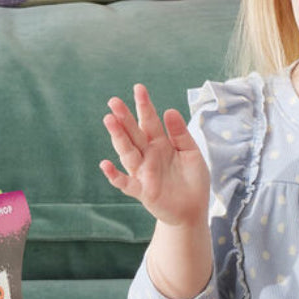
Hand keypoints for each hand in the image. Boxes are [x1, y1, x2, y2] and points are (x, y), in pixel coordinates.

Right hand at [100, 84, 209, 226]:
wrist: (193, 210)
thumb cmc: (192, 180)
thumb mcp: (192, 154)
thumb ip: (181, 135)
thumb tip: (169, 110)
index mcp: (161, 143)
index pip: (150, 121)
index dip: (144, 106)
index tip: (139, 88)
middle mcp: (148, 155)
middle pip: (134, 133)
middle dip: (124, 118)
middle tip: (114, 101)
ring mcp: (143, 172)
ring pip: (127, 152)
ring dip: (118, 137)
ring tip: (109, 120)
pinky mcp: (142, 190)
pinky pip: (125, 183)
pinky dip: (114, 175)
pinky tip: (105, 164)